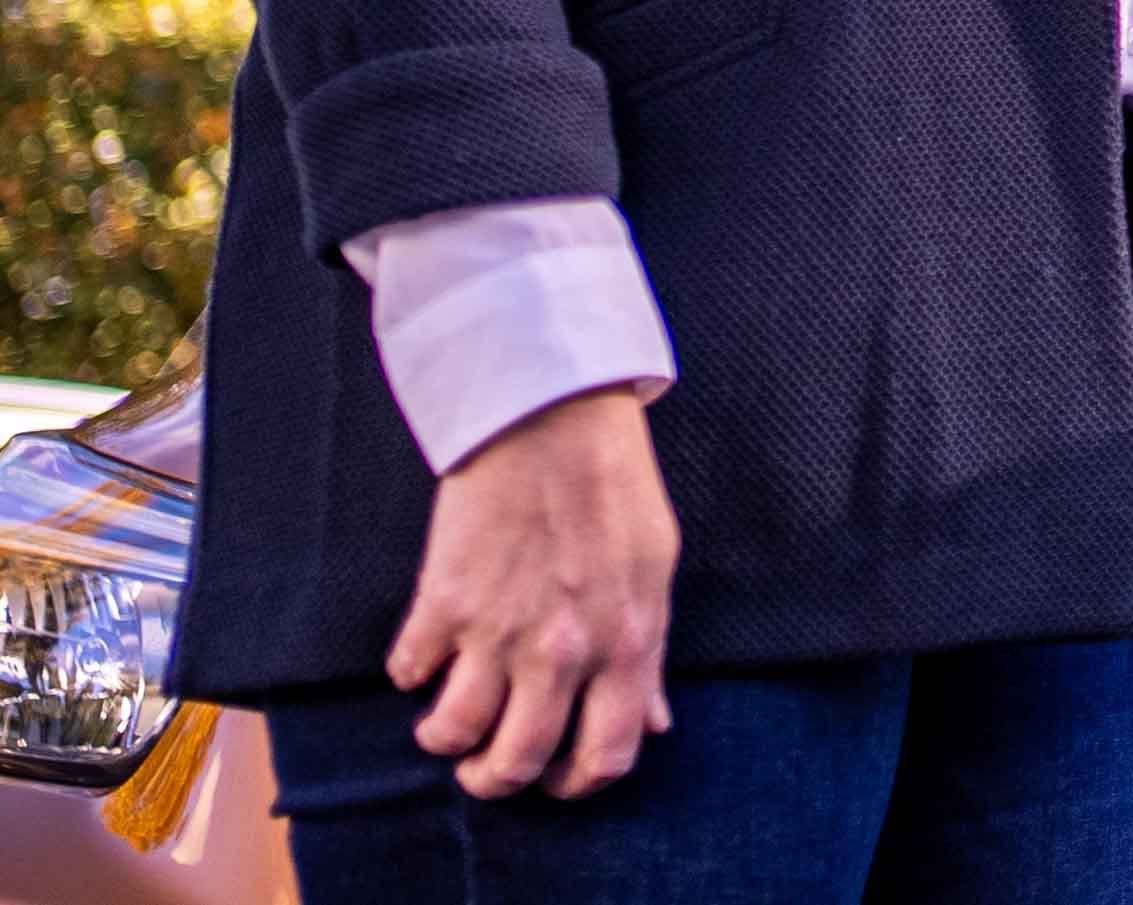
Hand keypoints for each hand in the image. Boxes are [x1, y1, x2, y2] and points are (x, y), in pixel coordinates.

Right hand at [388, 386, 679, 799]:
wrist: (555, 418)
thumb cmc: (615, 487)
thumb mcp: (656, 570)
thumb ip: (648, 655)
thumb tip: (655, 722)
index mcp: (627, 643)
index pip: (608, 754)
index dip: (579, 783)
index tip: (558, 780)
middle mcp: (564, 651)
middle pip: (517, 762)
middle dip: (495, 778)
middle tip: (484, 768)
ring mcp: (499, 631)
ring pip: (453, 732)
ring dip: (443, 736)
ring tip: (444, 722)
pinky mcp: (443, 602)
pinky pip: (409, 671)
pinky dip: (410, 673)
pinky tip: (424, 654)